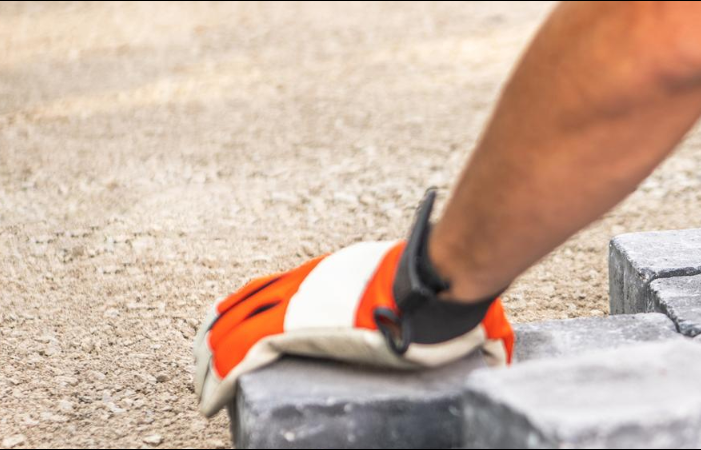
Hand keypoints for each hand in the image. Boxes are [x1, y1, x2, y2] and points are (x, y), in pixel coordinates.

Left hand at [191, 190, 512, 415]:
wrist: (435, 286)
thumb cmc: (445, 290)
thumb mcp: (443, 302)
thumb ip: (461, 327)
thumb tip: (500, 354)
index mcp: (336, 278)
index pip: (279, 289)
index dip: (250, 309)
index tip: (235, 325)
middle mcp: (308, 286)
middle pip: (246, 308)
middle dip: (219, 336)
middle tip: (203, 360)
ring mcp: (297, 305)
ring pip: (232, 330)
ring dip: (210, 359)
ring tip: (200, 383)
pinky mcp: (293, 329)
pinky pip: (239, 353)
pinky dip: (218, 374)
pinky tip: (209, 393)